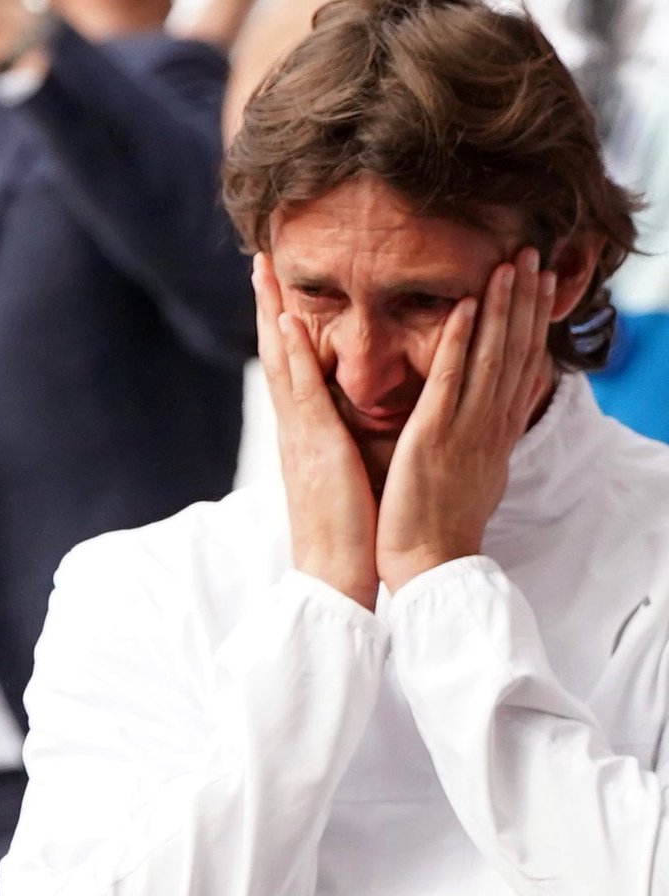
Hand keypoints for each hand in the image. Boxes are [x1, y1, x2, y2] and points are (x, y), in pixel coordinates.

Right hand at [253, 253, 379, 610]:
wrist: (333, 575)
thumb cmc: (345, 532)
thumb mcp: (342, 476)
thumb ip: (340, 443)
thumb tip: (348, 422)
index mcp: (303, 435)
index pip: (288, 369)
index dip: (280, 326)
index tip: (279, 289)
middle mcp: (294, 429)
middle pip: (275, 355)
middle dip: (267, 306)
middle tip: (260, 261)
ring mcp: (299, 437)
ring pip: (279, 363)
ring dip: (272, 313)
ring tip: (265, 271)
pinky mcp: (316, 449)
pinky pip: (302, 392)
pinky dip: (294, 354)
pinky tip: (291, 320)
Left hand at [375, 247, 557, 592]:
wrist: (428, 566)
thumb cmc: (439, 528)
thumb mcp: (475, 477)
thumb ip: (485, 440)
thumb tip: (500, 417)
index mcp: (495, 435)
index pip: (522, 367)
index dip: (533, 323)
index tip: (541, 285)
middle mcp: (489, 427)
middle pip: (516, 352)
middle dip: (526, 301)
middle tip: (532, 255)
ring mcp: (465, 430)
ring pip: (492, 357)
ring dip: (503, 307)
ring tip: (511, 263)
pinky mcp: (434, 438)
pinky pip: (451, 381)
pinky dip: (461, 342)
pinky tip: (468, 306)